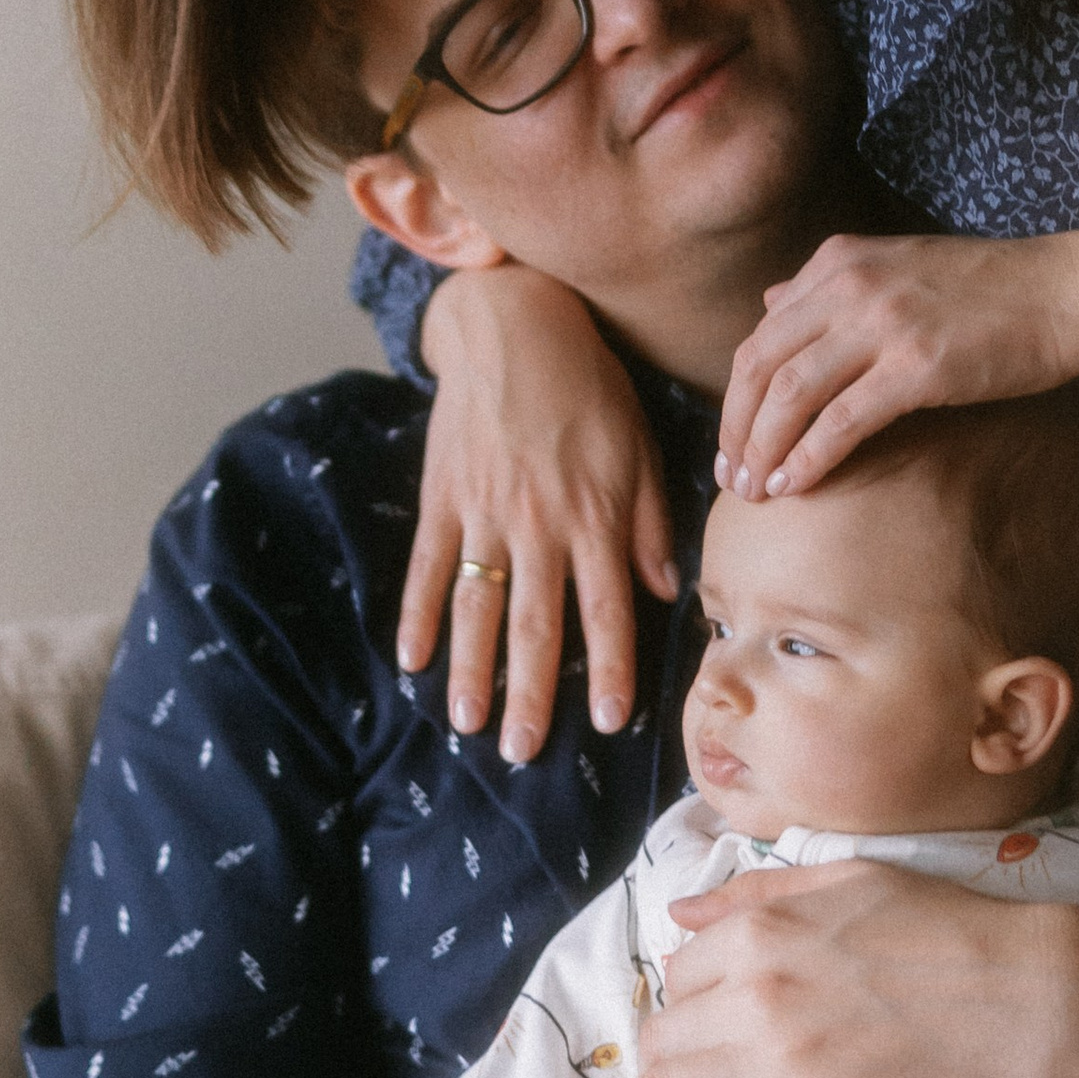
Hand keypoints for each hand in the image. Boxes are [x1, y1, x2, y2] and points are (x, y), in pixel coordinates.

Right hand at [401, 265, 679, 759]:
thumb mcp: (638, 445)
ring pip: (478, 608)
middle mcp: (540, 525)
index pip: (605, 609)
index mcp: (595, 515)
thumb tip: (665, 587)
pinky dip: (418, 615)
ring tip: (470, 725)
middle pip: (536, 625)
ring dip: (473, 671)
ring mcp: (485, 513)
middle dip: (531, 694)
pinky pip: (428, 567)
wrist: (514, 325)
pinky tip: (412, 661)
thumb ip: (648, 520)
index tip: (609, 721)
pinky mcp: (443, 497)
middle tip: (524, 751)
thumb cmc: (589, 385)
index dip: (608, 668)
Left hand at [603, 860, 1078, 1077]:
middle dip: (657, 1067)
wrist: (1026, 999)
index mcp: (762, 928)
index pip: (681, 972)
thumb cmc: (950, 931)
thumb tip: (681, 910)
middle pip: (664, 1035)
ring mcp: (776, 1058)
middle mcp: (754, 989)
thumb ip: (757, 892)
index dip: (683, 1005)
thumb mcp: (849, 880)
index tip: (696, 1034)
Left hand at [714, 221, 1078, 498]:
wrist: (1064, 293)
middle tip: (729, 477)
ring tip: (753, 490)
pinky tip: (794, 487)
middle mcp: (849, 286)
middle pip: (759, 366)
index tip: (731, 440)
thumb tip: (770, 303)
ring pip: (790, 395)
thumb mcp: (897, 265)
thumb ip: (831, 284)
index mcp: (839, 261)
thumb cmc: (988, 289)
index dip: (736, 396)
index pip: (761, 335)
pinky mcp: (918, 366)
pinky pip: (841, 421)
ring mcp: (882, 324)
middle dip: (735, 428)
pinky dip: (807, 458)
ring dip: (762, 449)